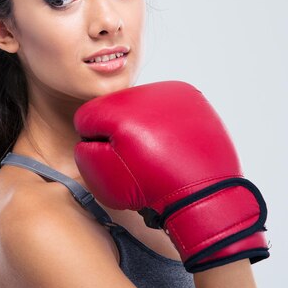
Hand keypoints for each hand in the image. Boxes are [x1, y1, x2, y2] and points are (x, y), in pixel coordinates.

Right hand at [73, 81, 268, 271]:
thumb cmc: (155, 189)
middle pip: (115, 107)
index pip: (88, 116)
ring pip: (141, 105)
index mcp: (119, 107)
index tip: (113, 159)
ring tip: (155, 153)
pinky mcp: (193, 98)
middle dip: (119, 132)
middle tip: (135, 158)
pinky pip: (167, 107)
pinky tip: (171, 145)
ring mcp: (172, 93)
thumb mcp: (103, 177)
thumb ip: (85, 150)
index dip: (95, 142)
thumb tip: (90, 137)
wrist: (202, 196)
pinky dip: (165, 123)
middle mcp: (146, 91)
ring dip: (142, 125)